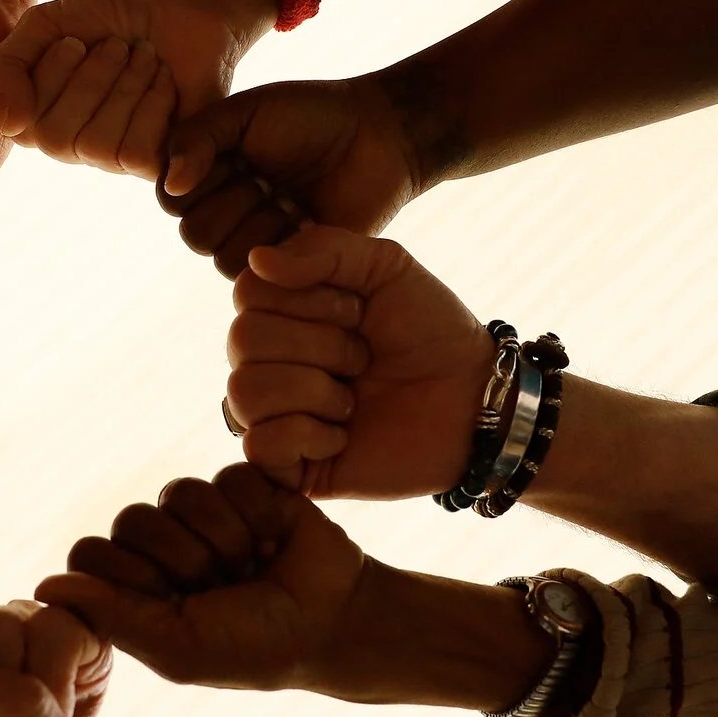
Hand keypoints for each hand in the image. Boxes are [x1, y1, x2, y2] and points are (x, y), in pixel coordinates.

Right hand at [0, 0, 279, 176]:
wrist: (184, 2)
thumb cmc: (113, 16)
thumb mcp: (43, 26)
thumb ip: (3, 68)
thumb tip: (8, 125)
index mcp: (36, 116)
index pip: (16, 121)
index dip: (50, 72)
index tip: (78, 41)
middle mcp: (71, 146)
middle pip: (53, 139)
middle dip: (90, 78)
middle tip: (118, 47)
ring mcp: (113, 159)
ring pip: (94, 146)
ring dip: (124, 86)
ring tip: (145, 59)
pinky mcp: (156, 163)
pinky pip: (132, 153)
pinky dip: (151, 103)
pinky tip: (165, 81)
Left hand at [36, 464, 371, 694]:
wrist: (335, 620)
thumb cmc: (255, 647)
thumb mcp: (180, 648)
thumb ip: (113, 616)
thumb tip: (44, 585)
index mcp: (134, 589)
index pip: (90, 555)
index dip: (128, 576)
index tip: (170, 605)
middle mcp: (159, 547)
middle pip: (131, 521)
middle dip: (183, 560)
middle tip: (222, 588)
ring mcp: (198, 514)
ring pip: (178, 494)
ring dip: (224, 539)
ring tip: (252, 565)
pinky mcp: (240, 484)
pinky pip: (225, 479)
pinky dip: (255, 514)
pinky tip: (274, 539)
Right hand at [159, 75, 426, 276]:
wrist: (378, 139)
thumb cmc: (312, 117)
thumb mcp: (245, 112)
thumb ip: (197, 138)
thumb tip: (171, 184)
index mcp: (209, 174)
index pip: (171, 197)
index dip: (199, 177)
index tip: (237, 151)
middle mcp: (227, 212)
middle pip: (194, 233)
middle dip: (232, 201)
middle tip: (267, 177)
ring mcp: (257, 244)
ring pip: (223, 257)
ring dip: (258, 222)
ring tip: (290, 198)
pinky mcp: (290, 269)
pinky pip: (260, 277)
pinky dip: (282, 244)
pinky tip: (307, 219)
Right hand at [226, 227, 488, 497]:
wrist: (475, 400)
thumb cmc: (432, 330)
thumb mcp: (386, 267)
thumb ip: (324, 248)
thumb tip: (256, 259)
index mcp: (284, 313)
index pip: (247, 292)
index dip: (307, 298)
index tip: (358, 311)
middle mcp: (271, 363)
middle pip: (242, 339)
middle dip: (319, 345)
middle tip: (363, 358)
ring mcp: (276, 416)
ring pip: (243, 392)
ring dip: (313, 391)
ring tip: (353, 400)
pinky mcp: (290, 468)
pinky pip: (259, 446)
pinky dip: (309, 436)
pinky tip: (343, 438)